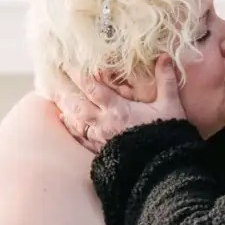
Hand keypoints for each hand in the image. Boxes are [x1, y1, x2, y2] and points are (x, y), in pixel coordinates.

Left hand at [55, 60, 184, 150]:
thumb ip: (165, 81)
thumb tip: (164, 57)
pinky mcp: (101, 151)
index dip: (78, 74)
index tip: (67, 62)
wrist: (163, 167)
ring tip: (57, 97)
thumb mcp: (170, 106)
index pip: (92, 87)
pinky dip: (72, 128)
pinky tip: (67, 121)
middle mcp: (104, 123)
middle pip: (76, 105)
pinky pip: (80, 139)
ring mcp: (100, 138)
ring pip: (75, 121)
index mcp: (118, 109)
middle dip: (64, 91)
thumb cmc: (166, 135)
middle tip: (54, 78)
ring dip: (65, 108)